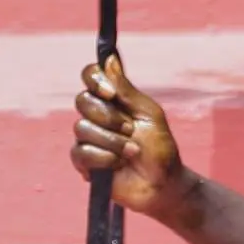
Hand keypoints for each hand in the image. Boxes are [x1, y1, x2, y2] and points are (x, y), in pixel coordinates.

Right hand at [70, 54, 192, 215]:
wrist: (162, 184)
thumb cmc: (160, 149)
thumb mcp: (149, 114)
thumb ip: (127, 89)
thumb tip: (109, 59)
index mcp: (112, 99)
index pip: (90, 76)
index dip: (94, 80)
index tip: (110, 93)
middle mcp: (96, 115)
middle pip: (82, 101)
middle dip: (109, 117)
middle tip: (130, 129)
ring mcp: (88, 138)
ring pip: (82, 128)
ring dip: (112, 142)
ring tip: (131, 152)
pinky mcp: (84, 162)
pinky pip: (81, 152)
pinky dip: (103, 158)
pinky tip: (117, 165)